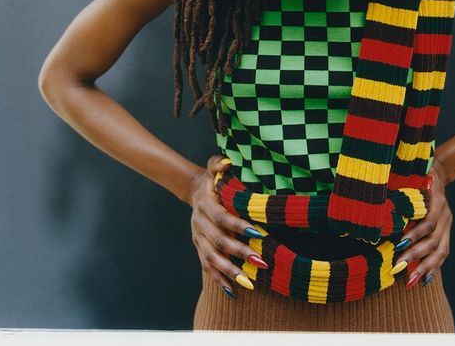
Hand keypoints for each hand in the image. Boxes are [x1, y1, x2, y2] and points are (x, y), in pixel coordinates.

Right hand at [188, 154, 267, 296]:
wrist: (193, 191)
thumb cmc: (211, 180)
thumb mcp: (212, 167)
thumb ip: (218, 164)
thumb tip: (229, 163)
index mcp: (205, 204)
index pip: (222, 217)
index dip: (238, 226)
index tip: (257, 232)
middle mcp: (199, 223)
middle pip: (218, 241)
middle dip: (239, 252)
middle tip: (261, 261)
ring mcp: (197, 238)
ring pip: (212, 258)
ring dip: (230, 271)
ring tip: (249, 282)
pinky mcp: (198, 248)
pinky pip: (207, 267)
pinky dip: (219, 280)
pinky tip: (233, 292)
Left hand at [392, 158, 451, 288]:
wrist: (439, 172)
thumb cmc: (420, 171)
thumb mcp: (413, 172)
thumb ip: (402, 182)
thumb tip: (379, 190)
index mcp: (438, 199)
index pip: (429, 222)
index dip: (415, 234)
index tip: (398, 244)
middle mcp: (446, 213)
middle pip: (434, 240)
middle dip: (416, 256)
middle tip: (397, 267)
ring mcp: (448, 224)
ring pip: (441, 250)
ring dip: (425, 267)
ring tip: (410, 281)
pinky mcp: (447, 232)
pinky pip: (443, 253)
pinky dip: (434, 267)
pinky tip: (423, 280)